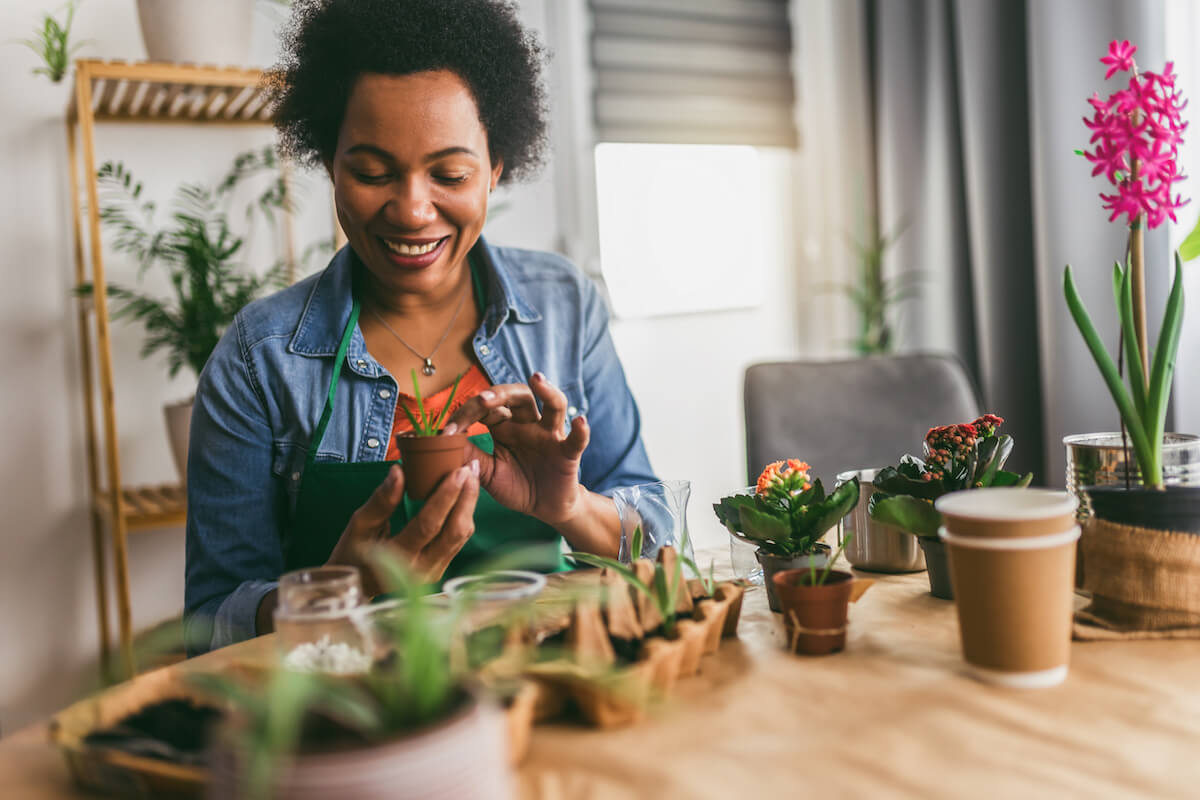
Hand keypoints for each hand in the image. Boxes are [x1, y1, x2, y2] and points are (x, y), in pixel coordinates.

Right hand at [325, 461, 480, 593]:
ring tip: (471, 476)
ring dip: (469, 505)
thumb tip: (398, 471)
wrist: (356, 585)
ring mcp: (434, 573)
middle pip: (454, 531)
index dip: (445, 497)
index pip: (428, 524)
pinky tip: (464, 496)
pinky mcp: (440, 570)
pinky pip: (458, 541)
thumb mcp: (359, 525)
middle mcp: (421, 570)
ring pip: (461, 536)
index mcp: (397, 559)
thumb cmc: (353, 552)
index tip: (458, 472)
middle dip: (466, 498)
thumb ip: (381, 500)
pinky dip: (463, 516)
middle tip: (469, 468)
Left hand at [443, 373, 588, 524]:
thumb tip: (439, 442)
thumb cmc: (517, 486)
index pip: (486, 408)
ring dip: (546, 391)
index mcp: (505, 426)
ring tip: (537, 379)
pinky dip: (580, 430)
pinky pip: (576, 439)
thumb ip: (467, 456)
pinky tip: (579, 421)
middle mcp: (528, 424)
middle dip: (500, 393)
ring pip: (553, 405)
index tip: (447, 431)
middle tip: (484, 399)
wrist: (544, 509)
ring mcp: (550, 436)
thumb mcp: (486, 473)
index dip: (467, 414)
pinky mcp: (568, 453)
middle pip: (518, 396)